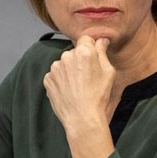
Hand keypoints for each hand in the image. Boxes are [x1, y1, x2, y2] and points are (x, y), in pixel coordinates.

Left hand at [43, 36, 116, 157]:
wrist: (82, 118)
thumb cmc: (98, 96)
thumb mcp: (108, 72)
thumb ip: (102, 53)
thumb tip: (101, 40)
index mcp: (83, 52)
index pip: (86, 39)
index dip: (91, 47)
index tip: (93, 57)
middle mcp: (66, 56)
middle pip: (74, 52)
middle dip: (80, 60)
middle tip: (87, 77)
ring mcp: (55, 68)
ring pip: (64, 64)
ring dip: (69, 70)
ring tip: (78, 87)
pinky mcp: (47, 79)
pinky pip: (55, 75)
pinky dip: (61, 81)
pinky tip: (69, 91)